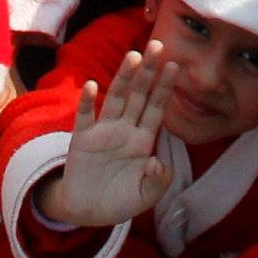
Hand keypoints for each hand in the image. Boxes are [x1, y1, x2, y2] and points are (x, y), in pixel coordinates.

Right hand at [47, 46, 176, 228]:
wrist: (86, 212)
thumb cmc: (119, 201)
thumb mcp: (143, 197)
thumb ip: (156, 182)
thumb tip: (157, 163)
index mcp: (143, 141)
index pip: (156, 108)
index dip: (165, 88)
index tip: (175, 65)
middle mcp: (125, 130)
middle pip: (138, 95)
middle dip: (148, 71)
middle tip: (158, 45)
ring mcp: (103, 132)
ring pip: (116, 99)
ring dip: (124, 78)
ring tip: (133, 56)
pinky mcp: (82, 140)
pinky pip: (85, 117)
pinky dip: (87, 102)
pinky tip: (92, 86)